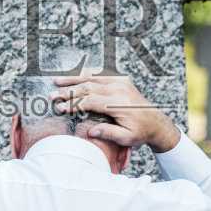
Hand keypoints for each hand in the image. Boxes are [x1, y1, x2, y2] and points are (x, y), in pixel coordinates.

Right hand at [51, 68, 181, 152]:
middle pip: (88, 86)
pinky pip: (101, 73)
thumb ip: (108, 133)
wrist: (156, 123)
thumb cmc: (140, 132)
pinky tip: (76, 73)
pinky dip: (87, 72)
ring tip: (58, 80)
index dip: (73, 104)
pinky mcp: (122, 80)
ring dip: (74, 78)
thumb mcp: (125, 138)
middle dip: (68, 90)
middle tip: (53, 94)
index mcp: (119, 104)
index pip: (90, 101)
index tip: (60, 107)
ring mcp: (121, 82)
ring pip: (93, 76)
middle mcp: (119, 89)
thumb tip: (90, 131)